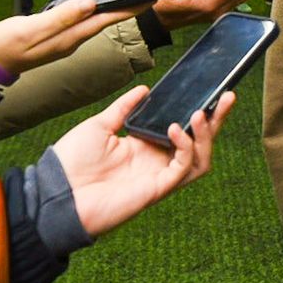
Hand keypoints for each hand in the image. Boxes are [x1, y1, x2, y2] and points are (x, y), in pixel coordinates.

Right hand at [0, 0, 138, 75]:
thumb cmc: (6, 46)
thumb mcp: (33, 29)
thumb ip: (62, 17)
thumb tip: (91, 4)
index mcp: (69, 38)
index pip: (106, 21)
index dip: (128, 9)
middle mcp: (70, 39)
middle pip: (103, 18)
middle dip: (122, 1)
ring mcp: (63, 38)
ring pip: (92, 16)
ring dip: (106, 0)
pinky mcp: (54, 34)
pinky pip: (78, 17)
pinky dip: (87, 4)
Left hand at [51, 85, 230, 237]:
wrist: (55, 192)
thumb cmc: (71, 163)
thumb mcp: (99, 125)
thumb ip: (124, 108)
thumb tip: (145, 89)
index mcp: (145, 147)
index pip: (182, 128)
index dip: (199, 112)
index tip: (210, 91)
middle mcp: (157, 162)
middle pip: (199, 142)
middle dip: (216, 120)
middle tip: (228, 97)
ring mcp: (158, 176)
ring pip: (200, 158)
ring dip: (205, 135)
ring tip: (202, 113)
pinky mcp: (156, 189)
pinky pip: (183, 168)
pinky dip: (186, 147)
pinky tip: (176, 129)